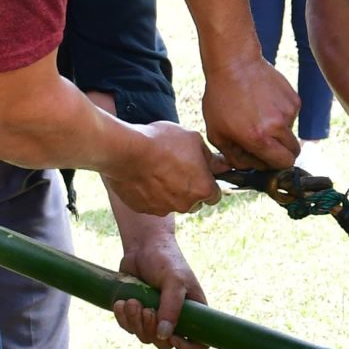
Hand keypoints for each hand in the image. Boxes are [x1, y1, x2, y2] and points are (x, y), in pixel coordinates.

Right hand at [104, 121, 223, 216]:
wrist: (125, 151)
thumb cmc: (162, 142)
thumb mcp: (193, 140)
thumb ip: (211, 157)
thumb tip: (223, 165)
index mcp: (203, 189)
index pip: (214, 196)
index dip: (208, 184)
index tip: (201, 174)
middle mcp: (186, 204)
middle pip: (194, 202)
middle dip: (190, 190)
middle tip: (178, 169)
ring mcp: (163, 209)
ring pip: (173, 204)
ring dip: (170, 192)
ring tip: (158, 170)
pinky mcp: (144, 209)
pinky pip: (152, 203)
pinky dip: (151, 194)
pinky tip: (144, 176)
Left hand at [112, 217, 207, 348]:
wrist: (143, 246)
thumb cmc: (166, 260)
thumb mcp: (174, 281)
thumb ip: (171, 307)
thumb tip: (165, 336)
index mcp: (194, 311)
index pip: (199, 342)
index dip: (187, 347)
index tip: (173, 338)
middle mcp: (175, 317)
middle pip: (165, 343)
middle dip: (152, 331)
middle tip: (146, 310)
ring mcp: (155, 316)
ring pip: (145, 337)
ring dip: (135, 323)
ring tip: (132, 302)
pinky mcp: (137, 312)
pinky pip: (129, 327)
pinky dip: (123, 318)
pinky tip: (121, 302)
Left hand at [202, 54, 300, 169]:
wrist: (235, 63)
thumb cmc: (221, 98)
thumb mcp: (217, 132)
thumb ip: (235, 156)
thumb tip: (251, 168)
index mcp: (258, 139)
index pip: (282, 164)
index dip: (274, 165)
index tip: (265, 159)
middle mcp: (278, 127)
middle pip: (294, 153)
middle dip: (282, 153)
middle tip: (267, 144)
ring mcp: (289, 112)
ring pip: (292, 133)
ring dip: (279, 132)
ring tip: (259, 116)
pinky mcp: (294, 99)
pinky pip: (292, 116)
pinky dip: (281, 115)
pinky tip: (264, 103)